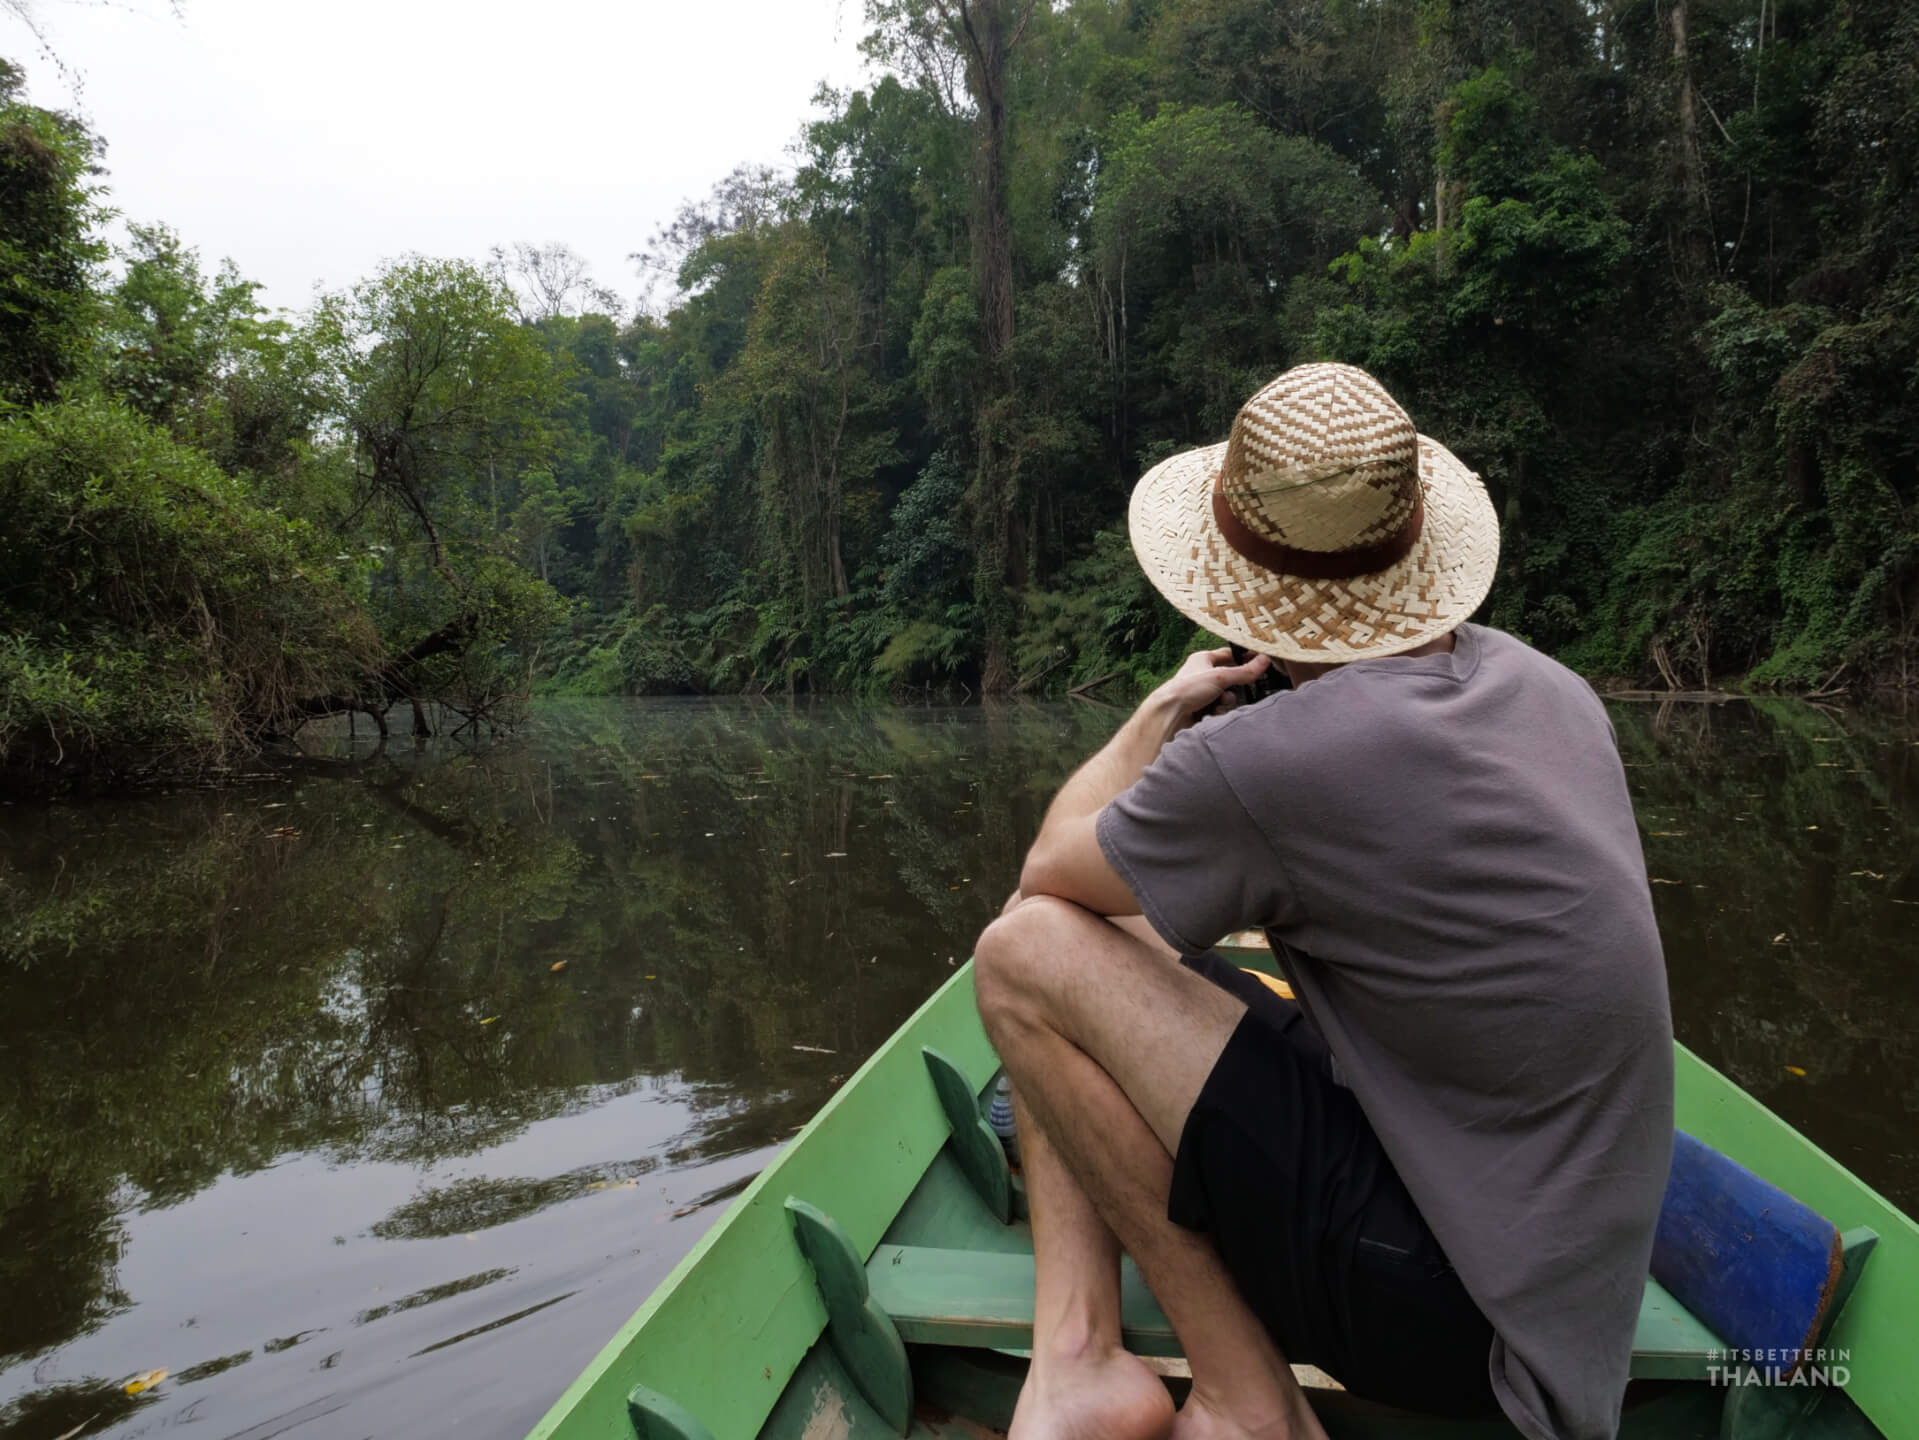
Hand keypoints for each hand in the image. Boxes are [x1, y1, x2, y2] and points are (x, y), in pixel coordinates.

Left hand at [1152, 647, 1271, 729]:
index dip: (1244, 659)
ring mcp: (1201, 692)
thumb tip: (1265, 661)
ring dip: (1226, 701)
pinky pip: (1218, 709)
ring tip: (1219, 703)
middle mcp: (1201, 674)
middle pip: (1229, 678)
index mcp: (1203, 659)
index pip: (1229, 655)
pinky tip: (1212, 713)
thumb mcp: (1220, 677)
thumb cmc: (1186, 689)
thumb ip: (1244, 671)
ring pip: (1225, 696)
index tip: (1260, 663)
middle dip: (1234, 687)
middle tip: (1235, 689)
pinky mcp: (1200, 708)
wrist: (1168, 715)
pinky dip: (1218, 711)